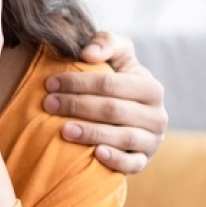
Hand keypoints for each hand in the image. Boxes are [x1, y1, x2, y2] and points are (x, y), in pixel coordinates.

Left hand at [43, 31, 168, 173]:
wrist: (123, 116)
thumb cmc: (114, 82)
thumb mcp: (116, 57)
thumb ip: (105, 42)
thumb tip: (87, 54)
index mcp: (151, 88)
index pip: (112, 84)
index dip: (79, 82)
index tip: (49, 83)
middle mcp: (157, 115)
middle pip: (114, 110)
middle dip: (77, 106)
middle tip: (48, 104)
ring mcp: (152, 141)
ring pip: (124, 137)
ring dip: (91, 132)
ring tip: (63, 130)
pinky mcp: (143, 161)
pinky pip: (132, 164)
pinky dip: (115, 159)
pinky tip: (94, 154)